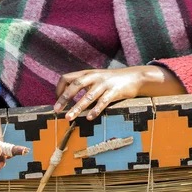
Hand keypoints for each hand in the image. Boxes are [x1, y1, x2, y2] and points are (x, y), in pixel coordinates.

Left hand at [54, 65, 184, 120]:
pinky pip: (103, 101)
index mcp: (87, 73)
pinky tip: (90, 118)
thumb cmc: (112, 81)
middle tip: (56, 110)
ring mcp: (105, 84)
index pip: (67, 78)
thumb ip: (83, 84)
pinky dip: (96, 110)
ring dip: (77, 107)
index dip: (60, 89)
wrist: (134, 77)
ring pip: (88, 96)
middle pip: (75, 85)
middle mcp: (94, 77)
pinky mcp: (115, 91)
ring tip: (69, 118)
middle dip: (64, 98)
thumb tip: (66, 97)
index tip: (57, 100)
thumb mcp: (96, 78)